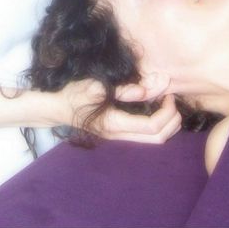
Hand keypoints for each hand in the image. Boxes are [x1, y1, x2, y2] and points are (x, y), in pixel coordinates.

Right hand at [61, 79, 180, 143]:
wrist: (57, 108)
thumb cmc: (74, 94)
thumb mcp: (97, 86)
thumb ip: (125, 89)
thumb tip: (149, 89)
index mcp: (115, 124)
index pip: (153, 126)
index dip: (167, 111)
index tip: (168, 92)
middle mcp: (119, 135)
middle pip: (158, 139)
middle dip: (172, 120)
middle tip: (171, 98)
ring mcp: (119, 137)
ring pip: (153, 141)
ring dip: (166, 124)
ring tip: (166, 102)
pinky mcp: (118, 133)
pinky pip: (145, 136)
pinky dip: (157, 124)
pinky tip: (154, 107)